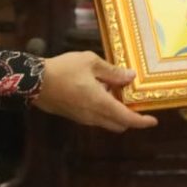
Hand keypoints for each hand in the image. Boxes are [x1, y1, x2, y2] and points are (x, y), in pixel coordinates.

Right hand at [34, 52, 158, 131]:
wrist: (34, 81)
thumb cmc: (64, 69)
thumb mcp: (90, 62)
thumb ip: (112, 71)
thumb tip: (130, 77)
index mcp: (100, 103)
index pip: (126, 118)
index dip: (142, 121)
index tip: (153, 120)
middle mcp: (93, 115)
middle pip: (118, 124)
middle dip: (129, 117)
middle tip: (133, 99)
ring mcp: (82, 118)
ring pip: (106, 122)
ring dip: (115, 112)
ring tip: (113, 89)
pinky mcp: (74, 117)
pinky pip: (95, 118)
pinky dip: (103, 110)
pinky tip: (98, 91)